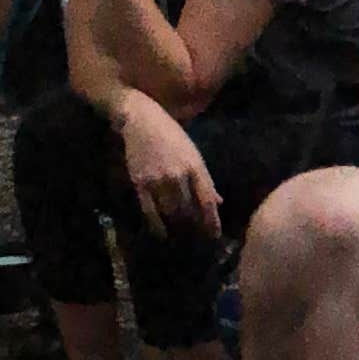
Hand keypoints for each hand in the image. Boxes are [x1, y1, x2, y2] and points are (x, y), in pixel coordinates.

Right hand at [118, 109, 220, 233]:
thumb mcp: (193, 154)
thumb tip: (218, 202)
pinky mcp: (140, 183)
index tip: (215, 235)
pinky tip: (161, 233)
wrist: (141, 120)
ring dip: (177, 227)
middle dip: (195, 227)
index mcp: (195, 166)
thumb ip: (205, 179)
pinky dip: (156, 225)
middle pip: (189, 210)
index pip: (206, 200)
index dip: (212, 221)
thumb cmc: (171, 135)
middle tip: (198, 239)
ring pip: (170, 212)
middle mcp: (178, 175)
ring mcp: (158, 179)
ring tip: (181, 237)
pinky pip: (149, 211)